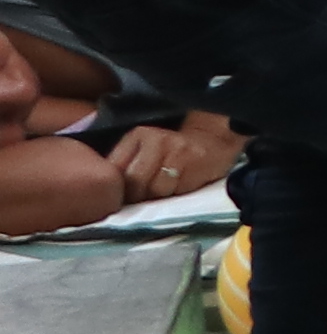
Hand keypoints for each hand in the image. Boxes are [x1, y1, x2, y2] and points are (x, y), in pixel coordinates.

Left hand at [111, 112, 236, 201]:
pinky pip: (176, 190)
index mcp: (138, 135)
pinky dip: (175, 194)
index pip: (116, 169)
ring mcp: (177, 149)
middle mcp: (156, 139)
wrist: (214, 141)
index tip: (125, 194)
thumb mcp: (145, 150)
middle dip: (137, 195)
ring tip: (163, 193)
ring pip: (155, 189)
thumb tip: (105, 191)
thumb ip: (125, 165)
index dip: (118, 188)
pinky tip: (179, 188)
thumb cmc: (172, 151)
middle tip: (144, 198)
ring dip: (157, 197)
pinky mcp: (195, 162)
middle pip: (135, 181)